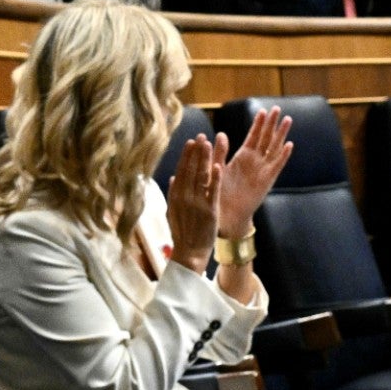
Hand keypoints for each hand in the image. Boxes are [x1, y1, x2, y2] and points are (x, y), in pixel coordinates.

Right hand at [165, 134, 224, 274]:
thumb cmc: (182, 232)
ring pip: (201, 177)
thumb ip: (174, 194)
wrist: (189, 252)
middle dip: (196, 152)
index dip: (186, 155)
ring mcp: (197, 204)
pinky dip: (214, 178)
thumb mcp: (173, 212)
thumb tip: (174, 177)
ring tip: (209, 144)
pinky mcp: (210, 211)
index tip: (190, 142)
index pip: (181, 171)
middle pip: (191, 170)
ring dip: (204, 159)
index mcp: (175, 196)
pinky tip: (217, 165)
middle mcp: (185, 198)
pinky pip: (212, 192)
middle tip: (201, 136)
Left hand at [218, 108, 293, 237]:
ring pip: (274, 148)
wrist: (226, 214)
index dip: (258, 124)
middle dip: (271, 124)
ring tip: (287, 120)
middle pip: (266, 139)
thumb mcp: (217, 169)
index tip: (262, 111)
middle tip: (277, 109)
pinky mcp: (267, 181)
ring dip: (280, 135)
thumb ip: (220, 152)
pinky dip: (283, 156)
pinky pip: (276, 166)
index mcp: (242, 157)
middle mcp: (255, 162)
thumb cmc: (219, 192)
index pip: (252, 136)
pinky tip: (289, 144)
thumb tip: (220, 134)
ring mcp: (262, 170)